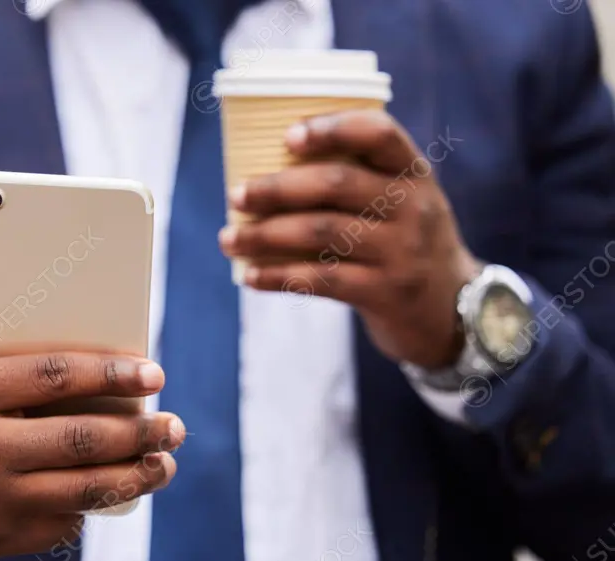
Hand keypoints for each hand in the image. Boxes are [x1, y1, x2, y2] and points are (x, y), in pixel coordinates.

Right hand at [0, 335, 182, 560]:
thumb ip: (1, 356)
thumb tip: (83, 356)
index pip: (54, 376)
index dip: (111, 373)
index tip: (153, 374)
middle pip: (81, 438)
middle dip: (141, 431)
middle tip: (175, 426)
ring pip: (84, 489)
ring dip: (136, 476)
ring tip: (163, 464)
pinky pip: (62, 522)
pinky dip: (92, 506)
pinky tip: (109, 492)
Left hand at [219, 110, 480, 368]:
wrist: (451, 311)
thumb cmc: (404, 244)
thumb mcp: (402, 204)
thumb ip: (357, 182)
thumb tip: (266, 169)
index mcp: (414, 173)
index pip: (379, 132)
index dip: (332, 129)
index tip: (288, 136)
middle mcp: (413, 206)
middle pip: (336, 184)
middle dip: (277, 188)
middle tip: (236, 195)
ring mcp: (402, 251)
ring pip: (320, 233)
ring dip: (265, 235)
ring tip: (228, 239)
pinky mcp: (386, 292)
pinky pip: (321, 280)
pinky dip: (279, 276)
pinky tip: (250, 276)